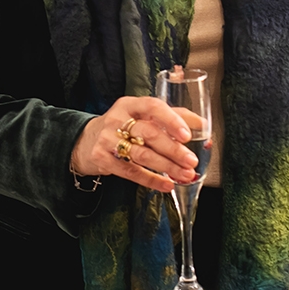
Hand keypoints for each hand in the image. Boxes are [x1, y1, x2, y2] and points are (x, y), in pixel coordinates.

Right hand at [69, 96, 199, 192]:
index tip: (187, 135)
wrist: (86, 140)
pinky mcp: (102, 157)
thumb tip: (202, 124)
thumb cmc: (121, 127)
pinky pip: (130, 171)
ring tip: (184, 175)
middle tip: (191, 161)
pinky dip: (151, 180)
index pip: (152, 107)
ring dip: (166, 166)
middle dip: (173, 149)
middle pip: (149, 133)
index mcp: (130, 105)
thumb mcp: (140, 115)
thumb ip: (171, 116)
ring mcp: (107, 138)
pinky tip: (166, 184)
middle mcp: (116, 119)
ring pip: (141, 154)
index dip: (171, 120)